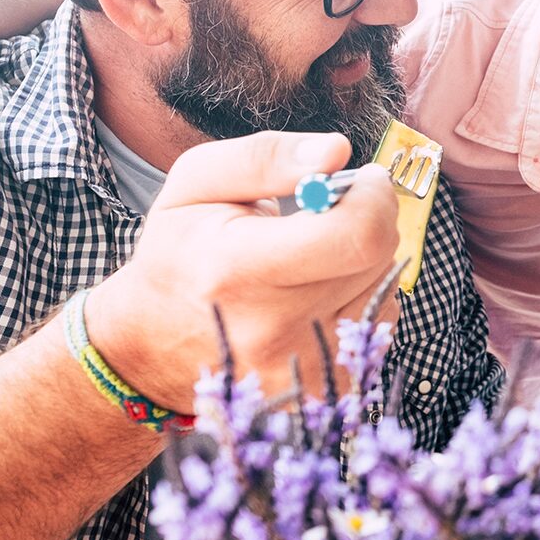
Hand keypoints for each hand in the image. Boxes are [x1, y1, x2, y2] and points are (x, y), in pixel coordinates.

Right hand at [83, 132, 401, 410]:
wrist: (154, 344)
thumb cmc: (180, 252)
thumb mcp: (196, 183)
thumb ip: (266, 157)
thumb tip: (337, 151)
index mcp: (236, 269)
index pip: (355, 234)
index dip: (372, 195)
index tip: (359, 179)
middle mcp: (273, 329)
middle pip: (377, 256)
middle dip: (370, 217)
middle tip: (334, 209)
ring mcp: (301, 367)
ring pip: (384, 286)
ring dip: (364, 258)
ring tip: (314, 255)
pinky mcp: (326, 388)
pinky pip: (379, 321)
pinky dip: (360, 295)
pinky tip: (318, 291)